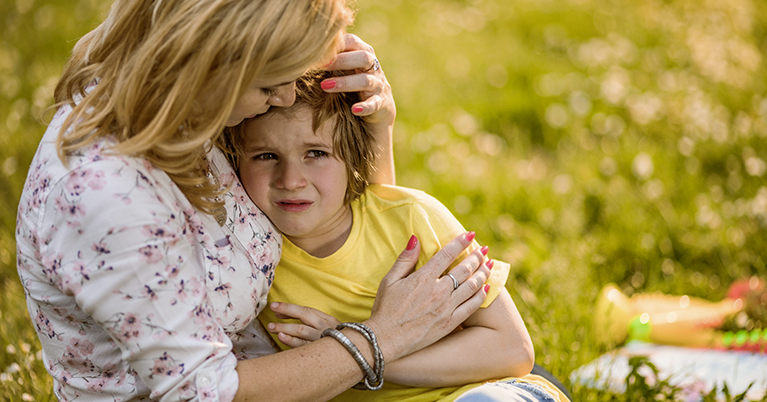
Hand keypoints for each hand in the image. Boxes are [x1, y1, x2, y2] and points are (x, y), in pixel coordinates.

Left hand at [265, 302, 340, 347]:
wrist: (353, 354)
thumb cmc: (335, 340)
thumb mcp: (328, 327)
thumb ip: (309, 320)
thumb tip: (283, 314)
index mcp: (327, 319)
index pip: (306, 310)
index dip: (290, 308)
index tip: (275, 307)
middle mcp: (324, 327)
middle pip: (304, 315)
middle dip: (287, 311)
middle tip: (272, 310)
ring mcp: (321, 339)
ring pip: (301, 330)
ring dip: (285, 327)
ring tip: (271, 327)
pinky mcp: (319, 352)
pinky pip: (303, 345)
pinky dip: (291, 341)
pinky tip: (282, 337)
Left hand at [323, 33, 395, 124]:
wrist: (380, 109)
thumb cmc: (354, 84)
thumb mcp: (344, 69)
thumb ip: (331, 59)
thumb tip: (300, 50)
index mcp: (363, 54)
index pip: (353, 42)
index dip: (337, 44)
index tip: (317, 50)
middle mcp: (374, 68)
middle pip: (363, 57)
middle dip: (341, 60)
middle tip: (321, 66)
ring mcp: (378, 86)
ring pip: (366, 81)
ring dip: (345, 83)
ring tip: (325, 86)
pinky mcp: (381, 104)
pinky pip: (374, 104)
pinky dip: (365, 107)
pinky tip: (354, 109)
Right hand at [364, 232, 491, 361]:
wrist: (385, 339)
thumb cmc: (385, 308)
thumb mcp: (389, 280)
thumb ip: (405, 259)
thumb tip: (416, 238)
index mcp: (423, 278)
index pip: (447, 254)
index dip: (461, 242)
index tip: (470, 234)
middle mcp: (438, 291)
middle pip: (464, 269)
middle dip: (476, 257)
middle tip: (484, 249)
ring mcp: (446, 308)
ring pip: (471, 286)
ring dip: (483, 273)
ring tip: (489, 265)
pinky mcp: (450, 323)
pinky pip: (471, 307)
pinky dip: (481, 295)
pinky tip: (486, 288)